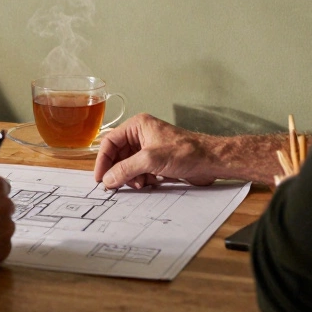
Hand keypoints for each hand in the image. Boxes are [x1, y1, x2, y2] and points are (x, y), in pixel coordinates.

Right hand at [94, 113, 219, 189]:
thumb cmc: (186, 152)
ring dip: (131, 177)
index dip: (103, 160)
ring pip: (129, 165)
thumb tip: (108, 179)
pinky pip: (140, 171)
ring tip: (140, 183)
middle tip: (117, 185)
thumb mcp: (150, 160)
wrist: (211, 161)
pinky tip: (150, 183)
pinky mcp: (157, 161)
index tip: (100, 177)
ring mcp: (150, 148)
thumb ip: (125, 169)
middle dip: (119, 171)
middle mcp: (141, 135)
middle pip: (119, 155)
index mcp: (137, 126)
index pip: (110, 142)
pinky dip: (141, 179)